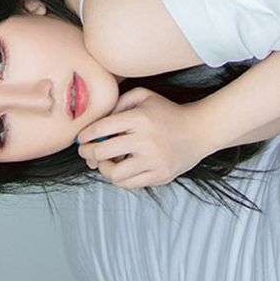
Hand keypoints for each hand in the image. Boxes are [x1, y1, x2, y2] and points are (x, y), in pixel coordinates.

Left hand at [76, 86, 206, 190]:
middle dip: (88, 153)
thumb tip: (98, 121)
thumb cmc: (167, 112)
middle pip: (103, 152)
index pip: (102, 128)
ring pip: (114, 174)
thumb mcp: (144, 96)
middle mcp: (145, 140)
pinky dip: (120, 179)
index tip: (80, 138)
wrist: (198, 131)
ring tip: (104, 163)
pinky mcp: (159, 176)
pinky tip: (120, 169)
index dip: (85, 135)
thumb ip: (119, 101)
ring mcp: (153, 161)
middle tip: (86, 152)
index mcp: (139, 118)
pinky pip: (129, 184)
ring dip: (104, 169)